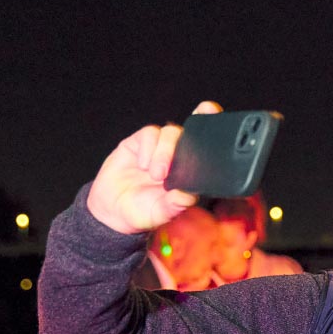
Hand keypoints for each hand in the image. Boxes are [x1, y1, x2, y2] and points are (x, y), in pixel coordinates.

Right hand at [86, 100, 221, 233]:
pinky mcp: (139, 143)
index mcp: (191, 171)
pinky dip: (148, 148)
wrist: (113, 210)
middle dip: (197, 125)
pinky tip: (143, 165)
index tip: (220, 119)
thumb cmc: (144, 211)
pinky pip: (149, 134)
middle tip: (185, 153)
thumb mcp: (161, 214)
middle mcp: (178, 156)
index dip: (215, 129)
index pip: (208, 147)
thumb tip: (187, 197)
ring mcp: (159, 147)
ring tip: (156, 175)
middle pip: (191, 131)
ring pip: (170, 133)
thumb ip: (175, 206)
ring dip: (165, 152)